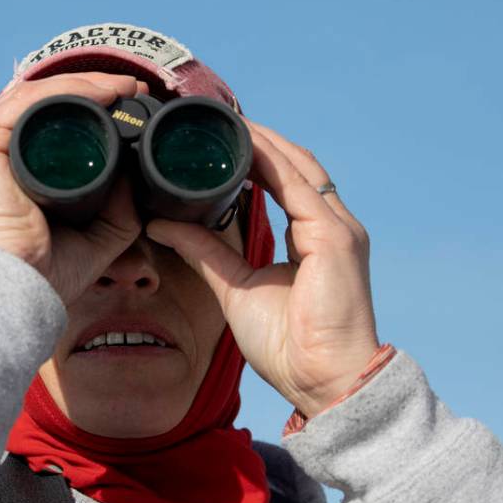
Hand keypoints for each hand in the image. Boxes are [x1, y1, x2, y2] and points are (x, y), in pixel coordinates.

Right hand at [0, 72, 149, 304]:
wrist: (12, 293)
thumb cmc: (41, 277)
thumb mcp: (93, 241)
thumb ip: (116, 212)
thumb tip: (133, 178)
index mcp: (5, 177)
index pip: (43, 127)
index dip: (85, 110)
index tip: (126, 107)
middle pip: (39, 107)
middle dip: (88, 91)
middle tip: (131, 90)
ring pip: (34, 98)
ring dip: (83, 86)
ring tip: (122, 87)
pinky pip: (25, 103)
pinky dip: (65, 92)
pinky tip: (100, 93)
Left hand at [146, 119, 378, 416]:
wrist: (324, 382)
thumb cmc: (290, 346)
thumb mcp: (236, 288)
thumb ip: (206, 252)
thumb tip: (164, 225)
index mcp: (316, 238)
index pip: (287, 181)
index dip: (257, 155)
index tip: (222, 139)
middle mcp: (331, 226)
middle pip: (295, 165)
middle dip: (260, 139)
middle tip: (220, 119)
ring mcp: (338, 229)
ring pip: (298, 166)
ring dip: (264, 141)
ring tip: (229, 122)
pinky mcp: (335, 237)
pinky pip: (298, 186)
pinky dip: (271, 161)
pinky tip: (245, 144)